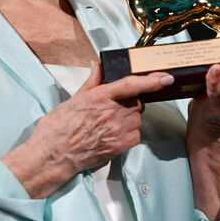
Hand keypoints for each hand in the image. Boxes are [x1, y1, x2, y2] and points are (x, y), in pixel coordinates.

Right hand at [2, 61, 173, 197]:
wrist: (53, 155)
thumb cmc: (58, 127)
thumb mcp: (73, 98)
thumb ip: (92, 82)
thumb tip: (98, 65)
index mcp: (100, 97)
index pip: (131, 85)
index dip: (152, 80)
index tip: (166, 78)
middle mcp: (111, 113)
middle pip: (138, 102)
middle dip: (132, 102)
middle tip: (117, 106)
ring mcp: (116, 131)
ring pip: (137, 119)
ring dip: (130, 118)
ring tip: (111, 122)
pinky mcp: (118, 147)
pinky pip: (135, 136)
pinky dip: (130, 133)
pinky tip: (114, 134)